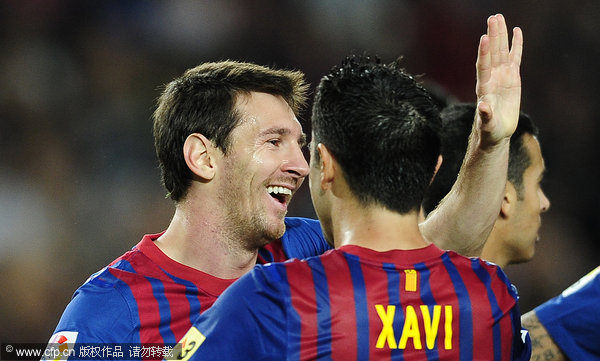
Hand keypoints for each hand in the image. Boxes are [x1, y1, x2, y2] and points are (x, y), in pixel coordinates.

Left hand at [475, 14, 522, 147]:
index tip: (484, 38)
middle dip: (492, 36)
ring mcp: (501, 76)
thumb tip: (483, 106)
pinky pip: (514, 57)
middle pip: (491, 53)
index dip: (483, 53)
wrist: (495, 132)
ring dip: (500, 35)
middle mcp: (491, 78)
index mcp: (484, 88)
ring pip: (501, 52)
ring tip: (499, 18)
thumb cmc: (490, 130)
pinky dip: (515, 45)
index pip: (483, 67)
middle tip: (493, 18)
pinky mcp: (511, 78)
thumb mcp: (488, 125)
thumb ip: (485, 116)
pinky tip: (516, 31)